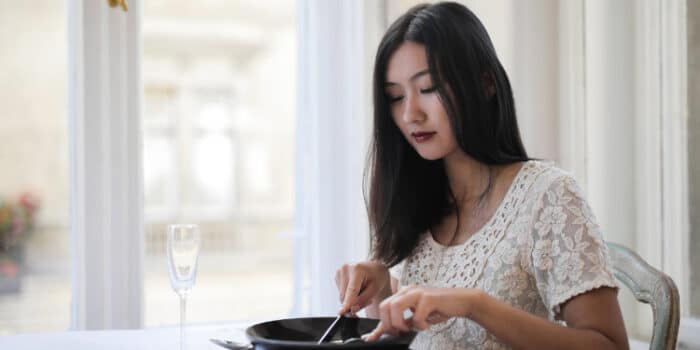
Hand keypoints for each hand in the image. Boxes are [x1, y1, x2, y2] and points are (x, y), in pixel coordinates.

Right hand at [335, 261, 390, 314]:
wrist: (374, 267)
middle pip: (345, 296)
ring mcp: (339, 272)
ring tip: (363, 292)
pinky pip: (341, 293)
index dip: (347, 303)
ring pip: (342, 296)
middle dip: (354, 303)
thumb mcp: (375, 289)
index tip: (341, 312)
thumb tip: (350, 310)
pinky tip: (357, 289)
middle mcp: (345, 269)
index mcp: (357, 269)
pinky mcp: (337, 276)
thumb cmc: (377, 276)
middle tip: (368, 300)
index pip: (351, 290)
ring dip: (351, 300)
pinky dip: (348, 295)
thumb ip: (363, 300)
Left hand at [364, 286, 480, 340]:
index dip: (378, 326)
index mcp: (404, 293)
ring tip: (410, 328)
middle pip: (385, 305)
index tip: (372, 338)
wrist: (462, 301)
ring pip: (395, 306)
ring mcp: (418, 292)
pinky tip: (427, 325)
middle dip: (388, 324)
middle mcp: (408, 290)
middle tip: (399, 333)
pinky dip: (420, 325)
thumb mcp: (418, 316)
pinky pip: (416, 315)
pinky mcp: (429, 297)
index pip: (384, 307)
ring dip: (400, 323)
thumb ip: (404, 321)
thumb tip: (388, 331)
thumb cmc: (440, 308)